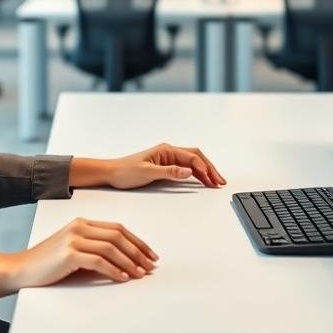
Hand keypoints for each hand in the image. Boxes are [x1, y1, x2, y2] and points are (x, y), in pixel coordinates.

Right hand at [12, 218, 157, 287]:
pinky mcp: (69, 254)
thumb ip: (94, 246)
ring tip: (140, 273)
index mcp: (82, 223)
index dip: (137, 241)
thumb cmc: (48, 262)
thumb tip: (125, 258)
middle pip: (117, 235)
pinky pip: (99, 261)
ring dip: (129, 262)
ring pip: (111, 247)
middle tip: (150, 265)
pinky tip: (123, 277)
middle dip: (138, 251)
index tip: (149, 253)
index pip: (117, 228)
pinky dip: (114, 270)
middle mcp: (79, 226)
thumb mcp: (73, 247)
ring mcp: (73, 239)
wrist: (22, 268)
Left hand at [105, 143, 225, 189]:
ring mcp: (167, 158)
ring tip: (215, 183)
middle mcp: (168, 151)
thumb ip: (170, 172)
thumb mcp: (148, 172)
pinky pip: (185, 167)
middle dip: (210, 168)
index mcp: (166, 150)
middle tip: (220, 181)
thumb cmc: (126, 171)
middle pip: (196, 156)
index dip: (205, 168)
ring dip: (205, 171)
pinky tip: (201, 181)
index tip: (213, 180)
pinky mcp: (165, 165)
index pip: (192, 157)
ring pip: (192, 162)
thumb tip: (189, 171)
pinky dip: (195, 173)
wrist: (111, 173)